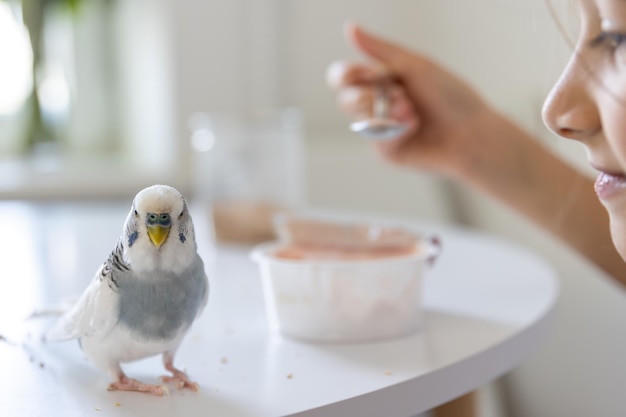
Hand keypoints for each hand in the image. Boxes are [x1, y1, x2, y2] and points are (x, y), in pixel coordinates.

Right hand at [326, 23, 494, 178]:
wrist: (471, 132)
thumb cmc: (449, 96)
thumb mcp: (413, 65)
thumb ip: (379, 49)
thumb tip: (350, 28)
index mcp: (381, 81)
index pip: (344, 76)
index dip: (345, 74)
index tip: (368, 73)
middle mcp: (378, 105)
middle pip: (344, 98)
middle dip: (362, 96)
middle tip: (387, 95)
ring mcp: (381, 129)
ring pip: (357, 119)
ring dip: (384, 110)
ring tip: (409, 108)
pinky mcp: (387, 151)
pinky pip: (376, 138)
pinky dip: (395, 128)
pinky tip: (414, 126)